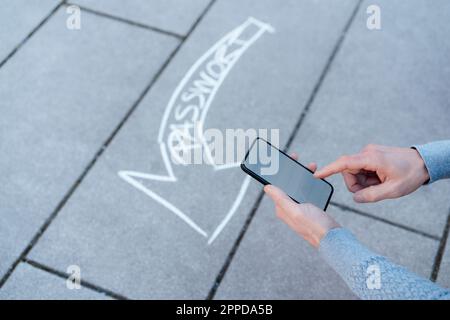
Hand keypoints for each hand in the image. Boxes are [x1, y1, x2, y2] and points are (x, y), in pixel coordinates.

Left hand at [264, 153, 339, 247]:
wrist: (333, 239)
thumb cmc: (315, 227)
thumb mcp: (296, 211)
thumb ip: (281, 199)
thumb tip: (267, 187)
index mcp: (282, 208)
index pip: (276, 186)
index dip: (278, 172)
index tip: (282, 160)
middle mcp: (289, 208)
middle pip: (287, 185)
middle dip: (292, 171)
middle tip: (296, 158)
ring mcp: (299, 208)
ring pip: (298, 187)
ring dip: (302, 175)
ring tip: (310, 166)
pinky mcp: (309, 209)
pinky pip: (307, 192)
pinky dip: (310, 183)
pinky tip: (315, 178)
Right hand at [314, 144, 429, 202]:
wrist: (424, 162)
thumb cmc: (411, 175)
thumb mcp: (393, 191)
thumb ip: (371, 196)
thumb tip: (355, 198)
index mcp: (371, 159)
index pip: (343, 164)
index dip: (328, 170)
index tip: (316, 175)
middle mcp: (367, 152)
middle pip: (348, 171)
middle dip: (356, 184)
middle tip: (373, 191)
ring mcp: (369, 152)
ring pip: (354, 171)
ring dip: (363, 182)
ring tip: (380, 184)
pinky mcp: (371, 155)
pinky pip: (361, 168)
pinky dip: (367, 177)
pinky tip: (380, 179)